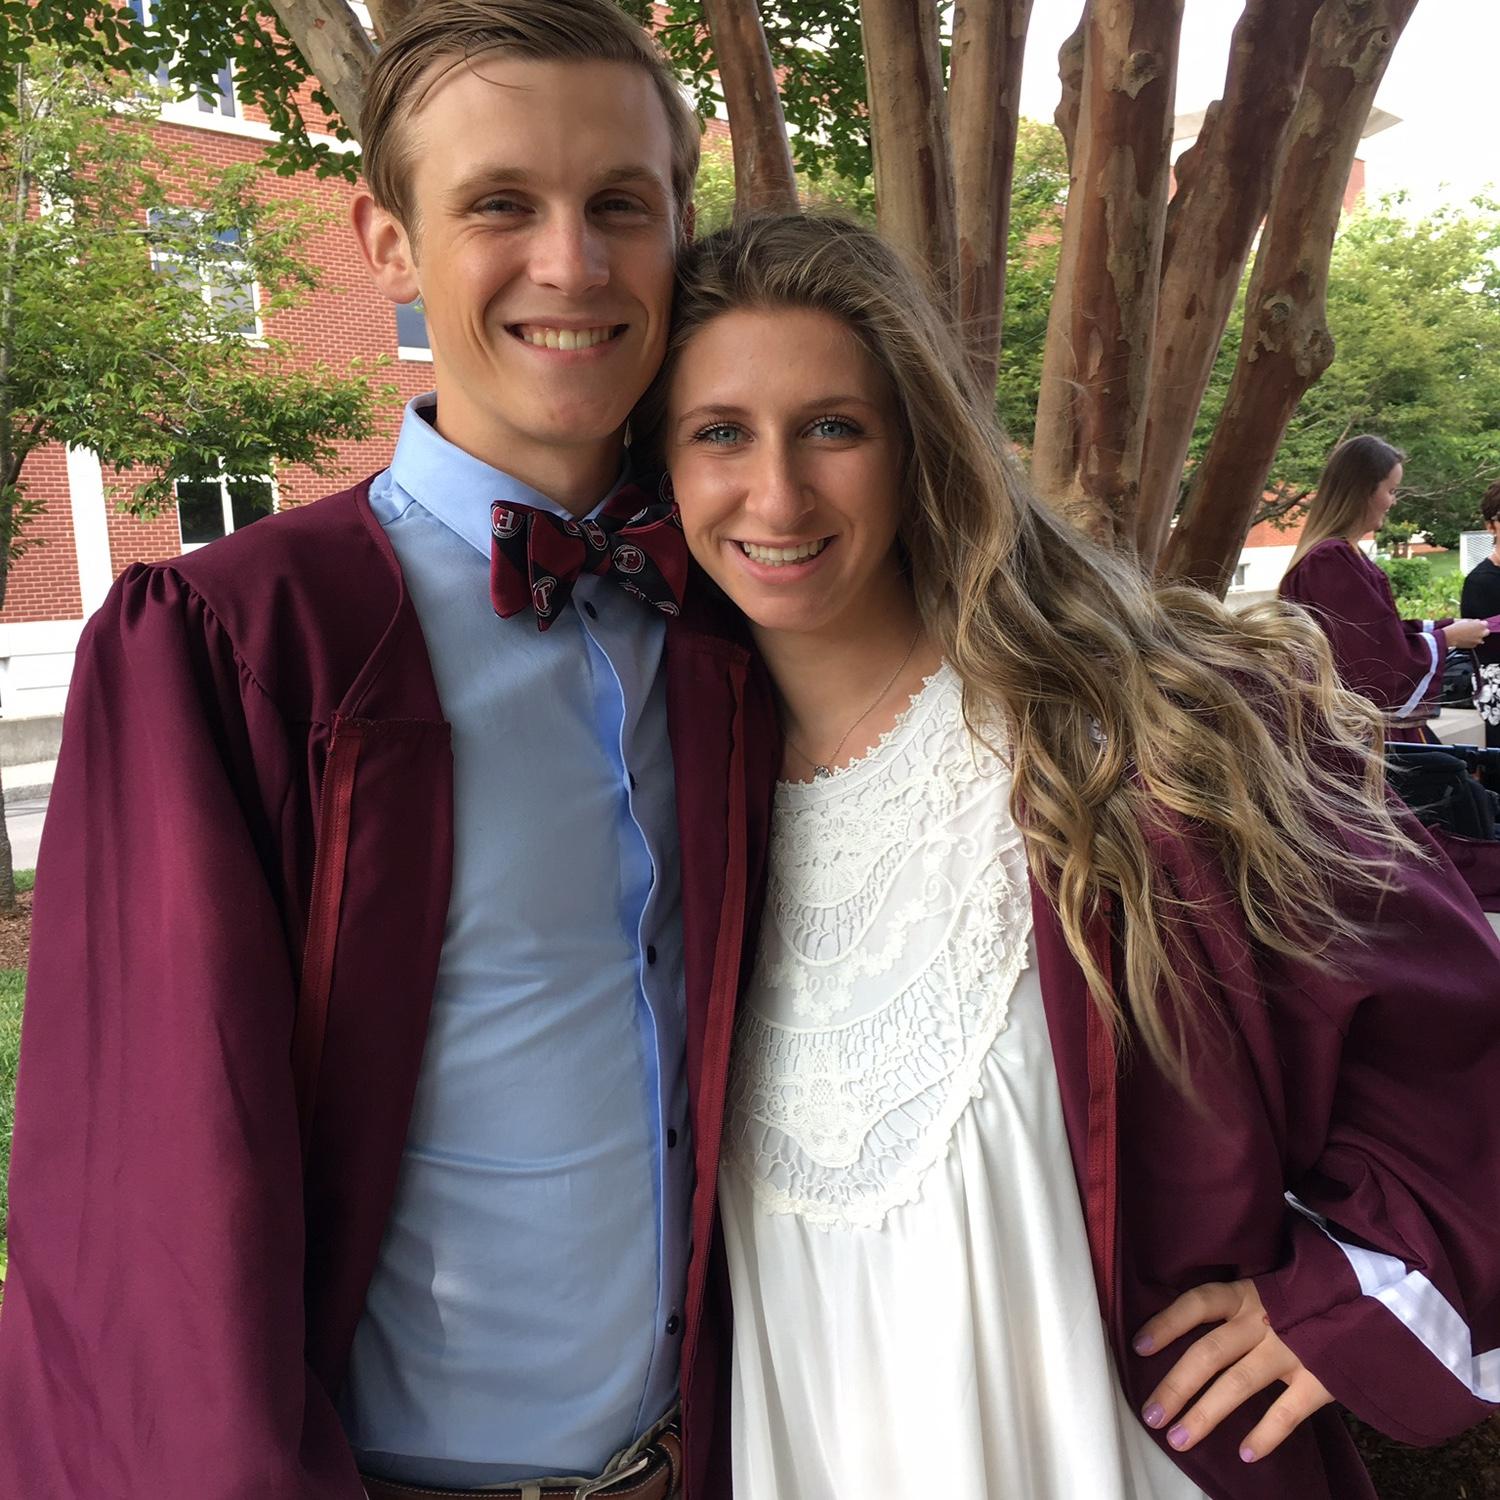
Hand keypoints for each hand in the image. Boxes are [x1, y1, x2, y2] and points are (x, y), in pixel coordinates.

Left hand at [1133, 1279, 1332, 1463]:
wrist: (1371, 1302)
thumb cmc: (1303, 1303)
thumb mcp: (1264, 1293)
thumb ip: (1233, 1310)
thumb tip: (1184, 1335)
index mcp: (1245, 1295)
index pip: (1197, 1304)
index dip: (1167, 1323)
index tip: (1139, 1347)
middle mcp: (1262, 1320)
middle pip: (1209, 1353)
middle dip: (1176, 1386)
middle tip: (1151, 1416)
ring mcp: (1292, 1348)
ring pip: (1238, 1384)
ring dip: (1205, 1414)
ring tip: (1179, 1440)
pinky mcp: (1321, 1377)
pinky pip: (1287, 1411)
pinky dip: (1266, 1434)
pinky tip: (1245, 1454)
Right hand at [1447, 617, 1490, 648]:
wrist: (1449, 637)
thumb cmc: (1455, 628)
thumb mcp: (1465, 620)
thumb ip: (1473, 621)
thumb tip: (1476, 623)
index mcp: (1480, 625)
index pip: (1485, 623)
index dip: (1479, 624)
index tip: (1475, 624)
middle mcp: (1481, 633)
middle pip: (1486, 631)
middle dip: (1481, 631)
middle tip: (1472, 630)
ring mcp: (1478, 640)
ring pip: (1480, 638)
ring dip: (1476, 637)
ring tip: (1467, 635)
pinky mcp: (1473, 646)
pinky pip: (1475, 643)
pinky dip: (1472, 641)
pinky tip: (1465, 639)